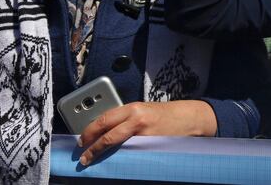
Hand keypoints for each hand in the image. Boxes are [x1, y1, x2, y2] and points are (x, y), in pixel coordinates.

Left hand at [77, 100, 216, 165]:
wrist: (188, 118)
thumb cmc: (165, 114)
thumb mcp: (143, 110)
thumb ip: (125, 118)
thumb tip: (104, 130)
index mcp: (133, 108)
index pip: (104, 120)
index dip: (90, 131)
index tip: (82, 140)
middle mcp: (137, 120)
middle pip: (108, 135)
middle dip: (92, 147)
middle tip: (84, 156)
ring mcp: (144, 135)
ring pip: (117, 146)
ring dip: (103, 154)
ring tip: (93, 160)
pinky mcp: (151, 146)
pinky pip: (131, 154)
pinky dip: (121, 158)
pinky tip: (115, 162)